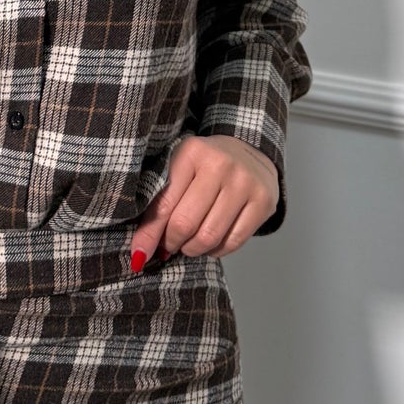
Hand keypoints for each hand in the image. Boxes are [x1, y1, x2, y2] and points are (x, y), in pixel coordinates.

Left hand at [129, 133, 279, 268]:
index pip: (164, 204)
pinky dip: (216, 250)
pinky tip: (210, 243)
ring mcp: (245, 183)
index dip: (150, 234)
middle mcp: (220, 165)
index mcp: (191, 152)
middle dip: (171, 242)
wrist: (249, 150)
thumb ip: (158, 205)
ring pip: (210, 237)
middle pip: (186, 224)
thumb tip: (140, 252)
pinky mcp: (263, 202)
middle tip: (169, 244)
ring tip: (188, 244)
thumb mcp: (178, 171)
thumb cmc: (205, 164)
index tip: (140, 253)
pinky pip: (233, 242)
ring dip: (193, 249)